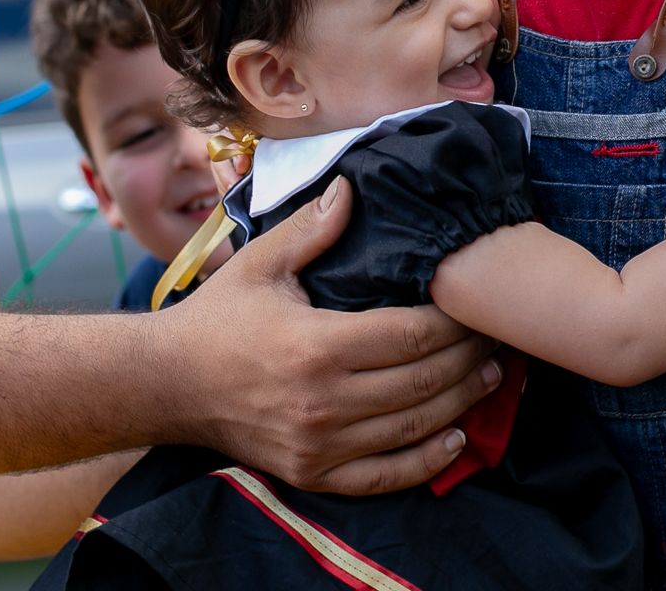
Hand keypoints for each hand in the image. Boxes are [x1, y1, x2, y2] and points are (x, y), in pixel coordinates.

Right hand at [168, 176, 502, 494]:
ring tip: (491, 378)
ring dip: (461, 404)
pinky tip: (455, 439)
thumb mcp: (259, 264)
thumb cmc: (216, 318)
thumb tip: (350, 188)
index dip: (454, 323)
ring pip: (413, 428)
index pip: (410, 335)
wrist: (166, 385)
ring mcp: (319, 445)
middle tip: (499, 340)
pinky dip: (426, 462)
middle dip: (470, 360)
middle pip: (423, 382)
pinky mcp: (312, 474)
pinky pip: (384, 477)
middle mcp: (323, 401)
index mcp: (315, 345)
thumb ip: (309, 229)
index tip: (477, 305)